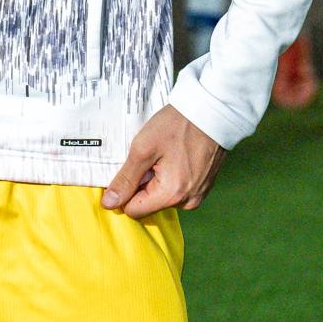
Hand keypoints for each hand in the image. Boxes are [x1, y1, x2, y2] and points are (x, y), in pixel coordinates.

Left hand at [103, 105, 225, 217]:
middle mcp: (187, 201)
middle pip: (149, 204)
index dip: (126, 190)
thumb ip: (126, 179)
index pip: (133, 210)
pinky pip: (178, 190)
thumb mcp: (143, 148)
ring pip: (163, 197)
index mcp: (171, 195)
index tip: (131, 167)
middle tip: (151, 157)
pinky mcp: (204, 187)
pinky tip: (176, 156)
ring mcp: (198, 194)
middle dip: (144, 183)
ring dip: (158, 180)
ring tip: (165, 154)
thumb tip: (110, 203)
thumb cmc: (178, 125)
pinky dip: (172, 177)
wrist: (213, 111)